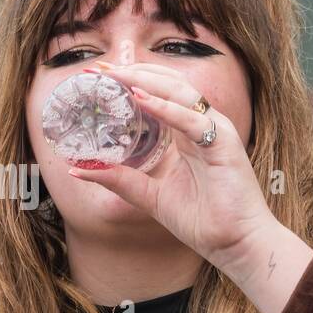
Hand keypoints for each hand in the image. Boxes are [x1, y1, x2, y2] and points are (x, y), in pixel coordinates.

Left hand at [67, 61, 312, 312]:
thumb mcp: (150, 196)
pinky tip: (142, 100)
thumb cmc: (202, 220)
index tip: (98, 74)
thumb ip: (119, 180)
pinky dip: (167, 108)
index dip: (130, 81)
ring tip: (117, 75)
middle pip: (169, 85)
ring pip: (181, 93)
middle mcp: (202, 127)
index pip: (159, 95)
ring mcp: (215, 133)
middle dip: (134, 73)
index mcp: (187, 134)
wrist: (234, 244)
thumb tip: (77, 169)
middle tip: (101, 68)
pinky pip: (193, 121)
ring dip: (147, 81)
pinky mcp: (224, 146)